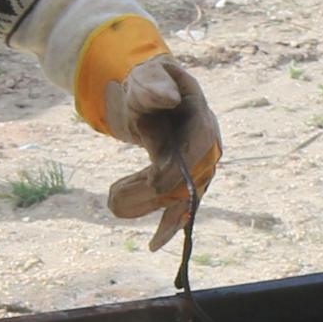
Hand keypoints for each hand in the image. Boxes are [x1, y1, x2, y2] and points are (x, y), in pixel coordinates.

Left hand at [103, 53, 223, 249]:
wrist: (149, 92)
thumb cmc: (147, 82)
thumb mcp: (146, 78)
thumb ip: (154, 85)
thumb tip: (167, 98)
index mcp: (200, 114)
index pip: (202, 143)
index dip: (182, 167)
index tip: (153, 184)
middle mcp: (208, 142)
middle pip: (194, 177)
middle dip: (159, 195)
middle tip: (116, 200)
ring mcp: (200, 162)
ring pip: (186, 197)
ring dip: (153, 208)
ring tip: (114, 203)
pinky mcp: (187, 177)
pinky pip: (181, 205)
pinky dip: (168, 224)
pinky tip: (154, 243)